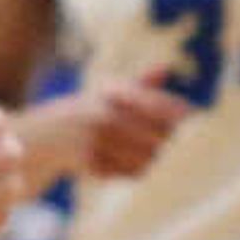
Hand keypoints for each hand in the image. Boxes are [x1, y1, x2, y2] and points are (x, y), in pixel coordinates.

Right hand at [19, 68, 187, 187]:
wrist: (45, 136)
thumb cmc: (86, 111)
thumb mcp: (108, 92)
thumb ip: (140, 83)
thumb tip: (166, 66)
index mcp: (114, 95)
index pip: (161, 107)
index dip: (182, 116)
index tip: (194, 119)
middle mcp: (106, 116)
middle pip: (159, 137)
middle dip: (168, 141)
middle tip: (170, 142)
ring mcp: (99, 142)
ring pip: (147, 159)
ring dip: (152, 159)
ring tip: (142, 153)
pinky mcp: (94, 164)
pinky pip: (130, 173)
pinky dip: (135, 171)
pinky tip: (125, 163)